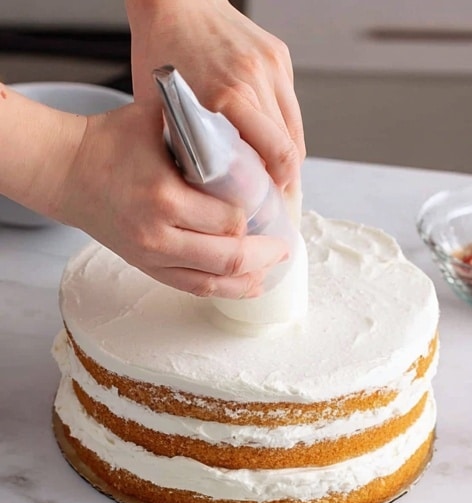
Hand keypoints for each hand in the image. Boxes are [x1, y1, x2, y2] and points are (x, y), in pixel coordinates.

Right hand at [55, 101, 288, 297]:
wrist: (66, 169)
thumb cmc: (111, 141)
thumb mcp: (158, 123)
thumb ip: (201, 131)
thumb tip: (248, 139)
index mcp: (164, 196)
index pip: (229, 219)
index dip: (257, 216)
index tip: (273, 208)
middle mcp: (159, 234)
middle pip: (229, 257)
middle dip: (264, 254)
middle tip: (284, 246)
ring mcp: (152, 256)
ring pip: (215, 281)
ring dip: (250, 278)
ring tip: (272, 268)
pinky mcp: (148, 268)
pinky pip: (196, 288)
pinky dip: (226, 289)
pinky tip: (248, 284)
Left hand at [126, 0, 304, 195]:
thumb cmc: (162, 53)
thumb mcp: (166, 110)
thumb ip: (193, 150)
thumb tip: (217, 193)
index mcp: (229, 94)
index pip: (279, 158)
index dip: (279, 189)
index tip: (271, 208)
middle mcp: (257, 79)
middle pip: (292, 150)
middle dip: (285, 179)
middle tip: (273, 200)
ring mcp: (272, 66)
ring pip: (295, 131)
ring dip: (286, 156)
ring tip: (272, 174)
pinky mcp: (279, 57)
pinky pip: (289, 106)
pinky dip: (281, 127)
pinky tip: (265, 137)